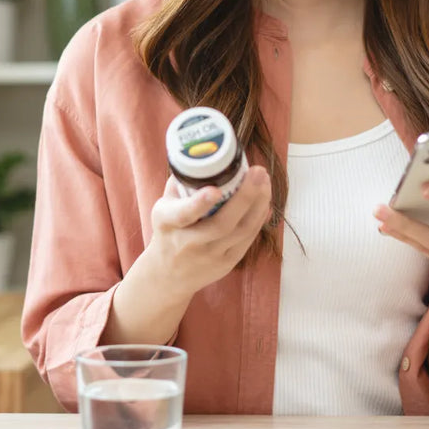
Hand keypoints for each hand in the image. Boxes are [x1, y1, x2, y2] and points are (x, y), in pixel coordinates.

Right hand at [145, 166, 272, 297]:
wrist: (167, 275)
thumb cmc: (168, 230)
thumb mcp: (163, 206)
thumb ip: (182, 182)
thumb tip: (203, 153)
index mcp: (167, 223)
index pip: (184, 214)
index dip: (200, 203)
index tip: (216, 189)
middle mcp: (188, 243)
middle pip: (222, 223)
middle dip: (245, 196)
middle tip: (258, 172)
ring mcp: (209, 256)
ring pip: (241, 231)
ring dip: (258, 204)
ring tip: (265, 181)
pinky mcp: (225, 264)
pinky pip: (247, 239)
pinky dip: (258, 219)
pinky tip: (265, 201)